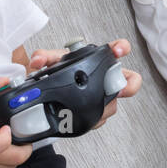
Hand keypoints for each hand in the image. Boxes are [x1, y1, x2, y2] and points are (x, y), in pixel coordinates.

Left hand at [27, 39, 141, 128]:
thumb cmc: (57, 73)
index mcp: (96, 60)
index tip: (119, 51)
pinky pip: (102, 118)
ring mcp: (104, 95)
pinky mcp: (98, 112)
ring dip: (104, 107)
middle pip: (128, 80)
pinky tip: (83, 117)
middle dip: (129, 85)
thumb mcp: (50, 62)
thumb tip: (37, 61)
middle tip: (120, 89)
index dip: (121, 48)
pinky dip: (94, 119)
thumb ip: (44, 58)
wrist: (49, 95)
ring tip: (90, 107)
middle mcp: (105, 77)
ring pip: (114, 103)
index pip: (117, 48)